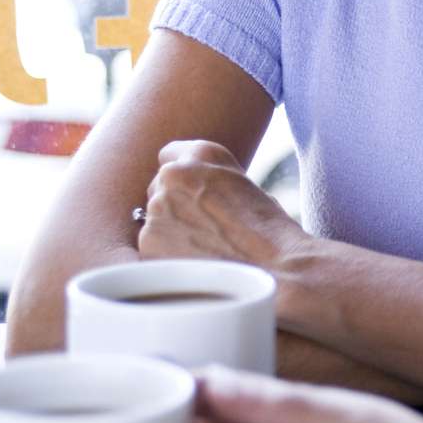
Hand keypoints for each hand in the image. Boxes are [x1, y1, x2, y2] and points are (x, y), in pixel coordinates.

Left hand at [141, 139, 308, 271]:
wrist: (275, 268)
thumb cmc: (269, 231)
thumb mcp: (243, 186)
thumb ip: (210, 180)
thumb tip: (190, 197)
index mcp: (202, 154)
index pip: (170, 155)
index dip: (183, 178)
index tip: (193, 194)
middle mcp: (173, 175)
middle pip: (160, 188)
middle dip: (175, 205)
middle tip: (204, 227)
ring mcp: (156, 208)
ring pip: (154, 218)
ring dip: (170, 231)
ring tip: (204, 248)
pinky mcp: (147, 240)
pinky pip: (150, 245)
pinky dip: (165, 255)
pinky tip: (195, 262)